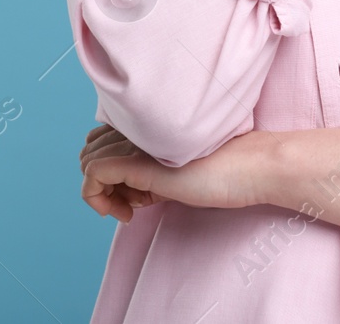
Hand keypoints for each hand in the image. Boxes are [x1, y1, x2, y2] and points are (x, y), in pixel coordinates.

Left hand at [79, 123, 270, 223]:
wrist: (251, 168)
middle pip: (91, 150)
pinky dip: (97, 199)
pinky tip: (127, 213)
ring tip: (131, 210)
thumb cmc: (224, 172)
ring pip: (88, 163)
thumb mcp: (178, 172)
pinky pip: (92, 175)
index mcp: (151, 125)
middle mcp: (141, 127)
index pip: (103, 140)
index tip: (134, 196)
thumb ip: (150, 174)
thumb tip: (124, 194)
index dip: (109, 170)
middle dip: (102, 183)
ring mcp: (138, 142)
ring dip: (102, 194)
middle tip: (131, 205)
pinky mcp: (137, 160)